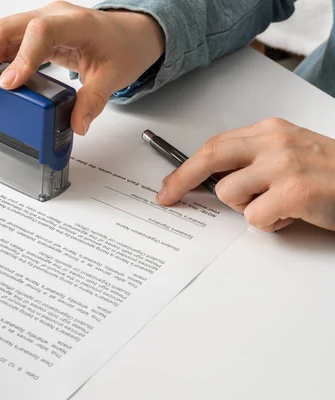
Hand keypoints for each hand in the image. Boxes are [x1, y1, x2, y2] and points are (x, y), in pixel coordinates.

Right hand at [0, 1, 164, 134]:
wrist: (131, 34)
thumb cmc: (124, 46)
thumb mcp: (114, 76)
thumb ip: (92, 102)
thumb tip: (76, 125)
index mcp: (75, 22)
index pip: (39, 32)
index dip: (20, 57)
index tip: (7, 85)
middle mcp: (53, 17)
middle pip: (6, 28)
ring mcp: (42, 23)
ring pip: (2, 34)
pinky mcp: (37, 34)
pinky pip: (9, 44)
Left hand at [157, 118, 334, 231]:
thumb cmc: (331, 174)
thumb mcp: (290, 153)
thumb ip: (253, 160)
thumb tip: (211, 179)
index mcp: (271, 130)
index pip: (215, 145)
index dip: (186, 166)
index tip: (169, 184)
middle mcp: (275, 141)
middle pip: (210, 157)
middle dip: (182, 180)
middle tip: (168, 197)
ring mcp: (284, 164)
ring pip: (229, 194)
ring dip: (246, 208)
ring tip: (277, 206)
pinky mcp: (295, 191)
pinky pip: (254, 218)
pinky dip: (269, 225)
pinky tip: (292, 216)